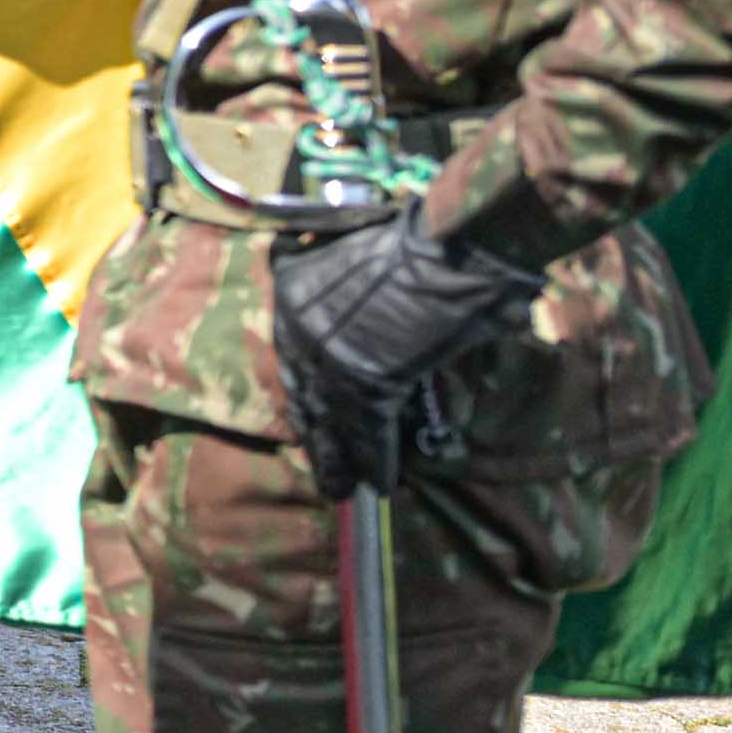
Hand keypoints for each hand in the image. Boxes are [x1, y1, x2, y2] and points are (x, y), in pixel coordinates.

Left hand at [274, 207, 540, 471]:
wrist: (442, 247)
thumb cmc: (408, 241)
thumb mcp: (348, 250)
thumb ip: (335, 279)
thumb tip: (339, 301)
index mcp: (292, 294)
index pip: (289, 358)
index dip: (301, 393)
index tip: (306, 417)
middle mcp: (302, 333)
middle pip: (304, 399)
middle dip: (315, 438)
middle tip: (320, 471)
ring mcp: (333, 363)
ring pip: (332, 424)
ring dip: (340, 462)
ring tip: (340, 491)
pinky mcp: (372, 386)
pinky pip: (370, 433)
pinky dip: (377, 460)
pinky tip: (381, 485)